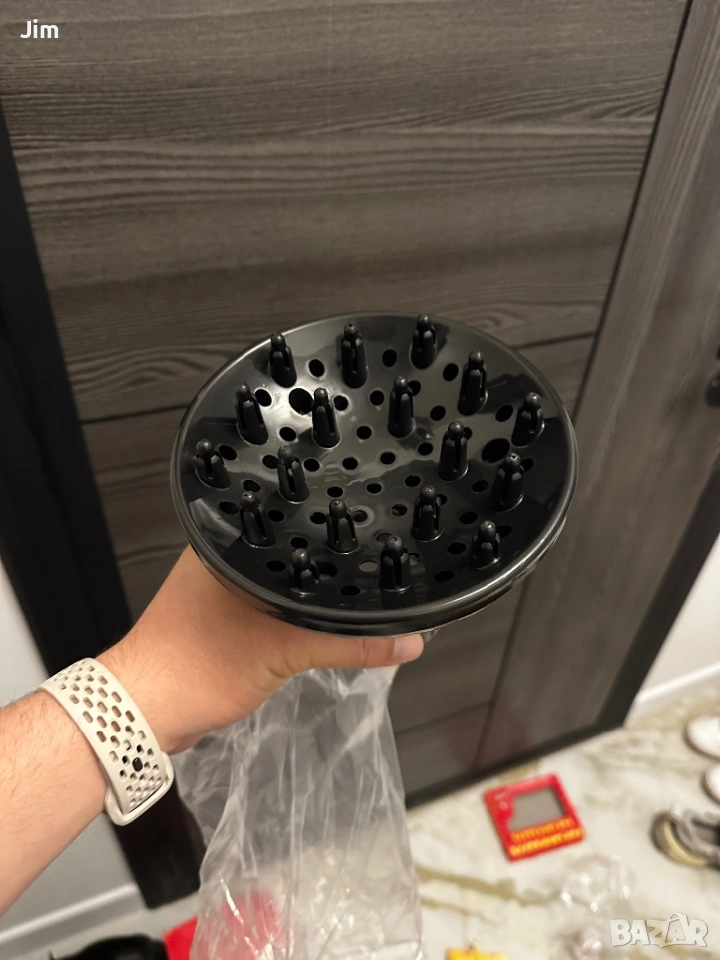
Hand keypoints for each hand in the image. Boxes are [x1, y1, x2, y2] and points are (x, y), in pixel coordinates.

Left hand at [100, 547, 422, 752]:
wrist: (144, 714)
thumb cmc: (194, 669)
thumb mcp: (284, 651)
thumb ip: (350, 644)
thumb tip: (405, 642)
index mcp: (227, 543)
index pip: (293, 520)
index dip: (332, 525)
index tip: (371, 527)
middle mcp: (221, 558)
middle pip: (291, 552)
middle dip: (327, 564)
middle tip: (372, 564)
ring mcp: (219, 588)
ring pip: (281, 583)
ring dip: (309, 594)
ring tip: (352, 592)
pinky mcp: (221, 617)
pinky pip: (270, 607)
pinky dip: (293, 616)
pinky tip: (316, 623)